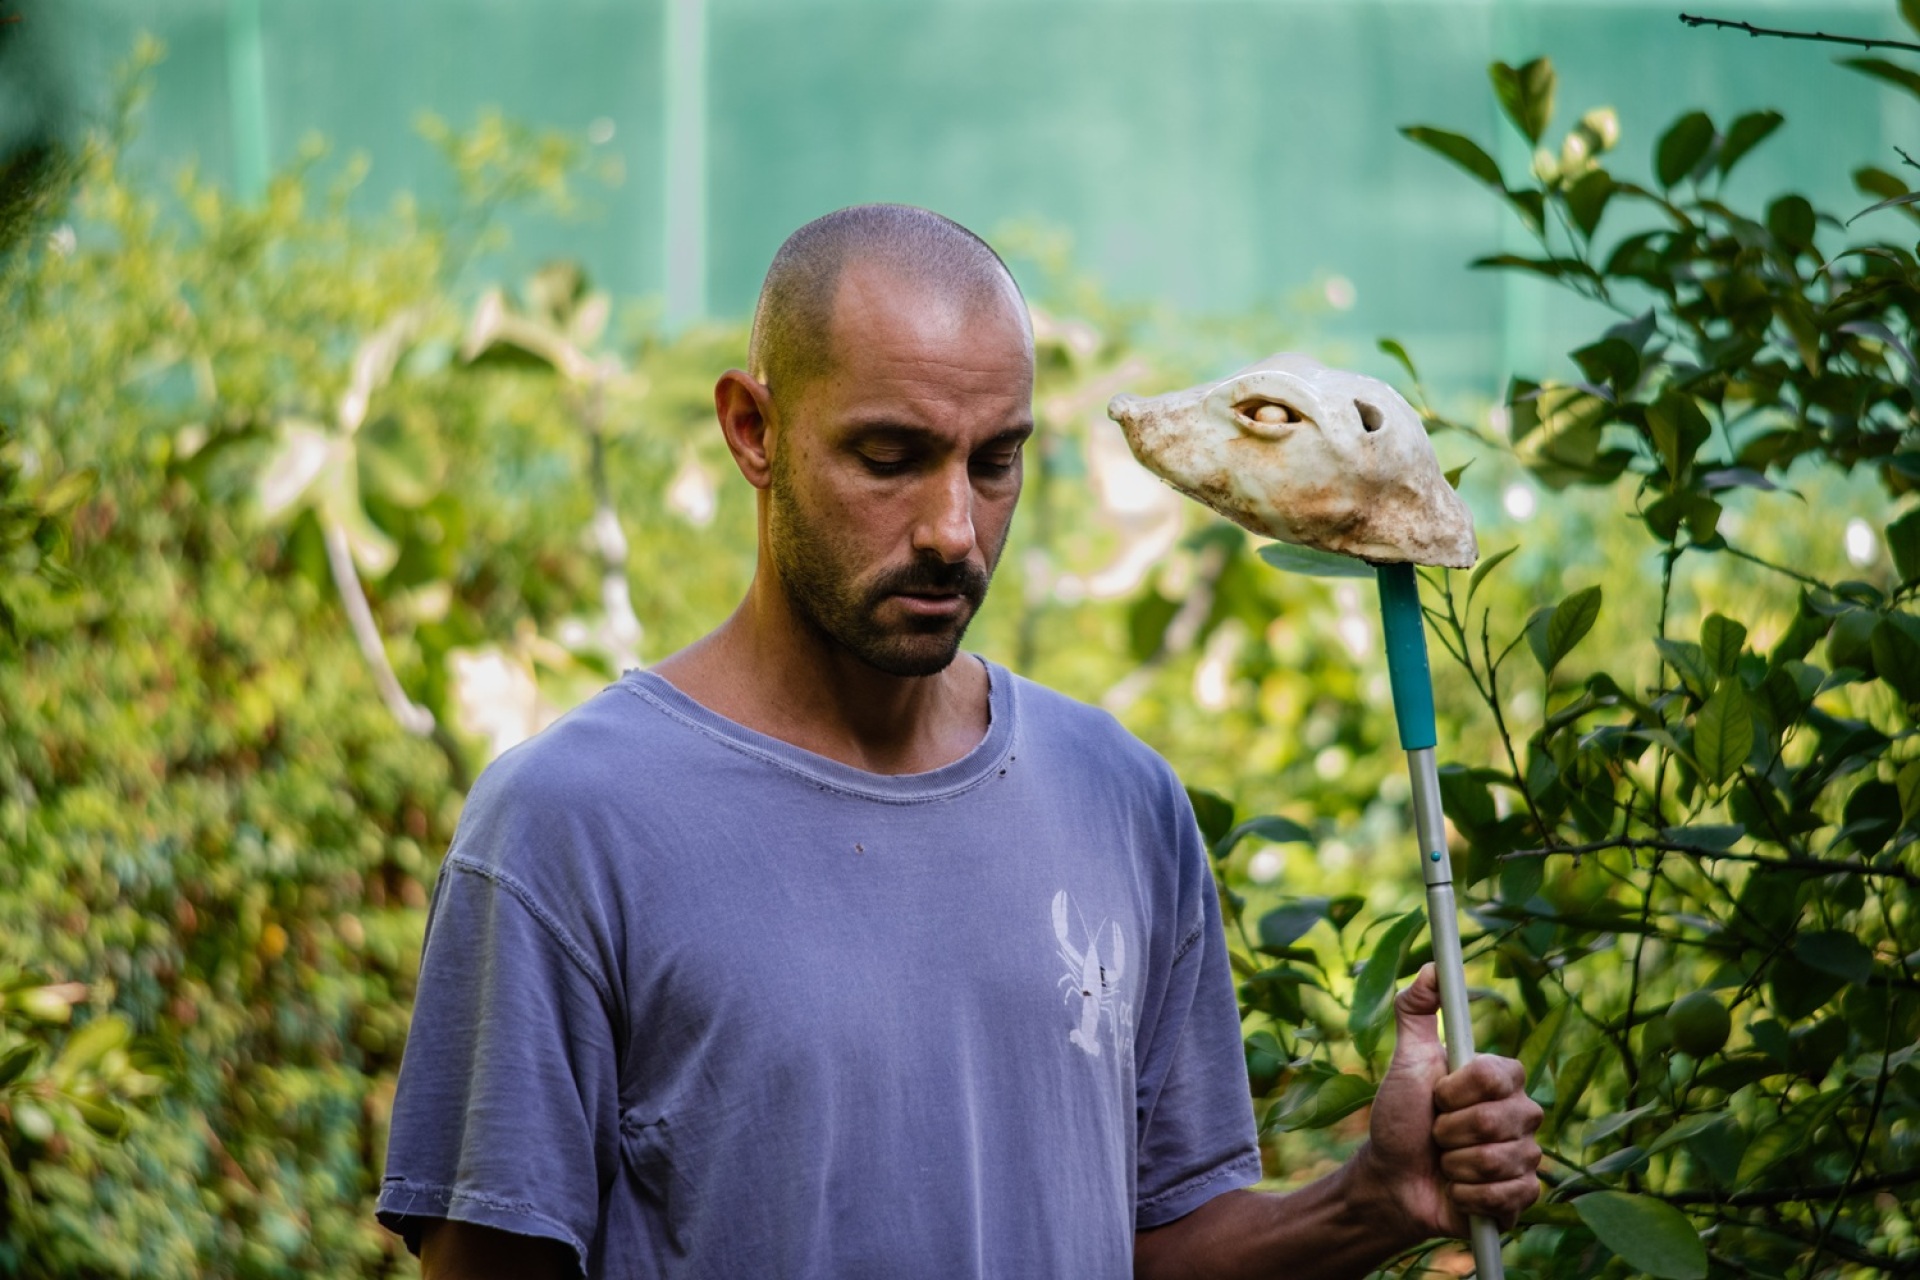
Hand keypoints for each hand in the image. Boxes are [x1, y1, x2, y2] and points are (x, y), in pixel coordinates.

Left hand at [1356, 963, 1542, 1242]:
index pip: (1497, 1076)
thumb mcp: (1405, 1061)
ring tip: (1445, 1162)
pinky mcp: (1522, 1197)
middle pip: (1499, 1120)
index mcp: (1500, 1080)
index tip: (1437, 1096)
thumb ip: (1417, 1012)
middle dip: (1451, 1131)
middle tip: (1436, 1134)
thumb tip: (1433, 967)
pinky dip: (1468, 1196)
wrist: (1393, 1180)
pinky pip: (1507, 1196)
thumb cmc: (1399, 1118)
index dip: (1458, 1091)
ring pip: (1500, 1160)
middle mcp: (1522, 1115)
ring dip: (1456, 1165)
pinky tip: (1457, 1191)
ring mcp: (1525, 1156)